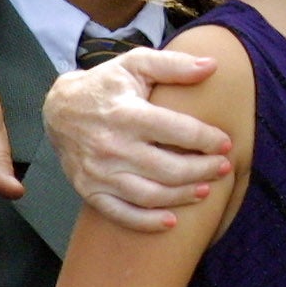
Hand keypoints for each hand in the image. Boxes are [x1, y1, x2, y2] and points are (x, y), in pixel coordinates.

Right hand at [44, 49, 228, 231]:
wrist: (58, 109)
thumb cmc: (106, 85)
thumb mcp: (136, 64)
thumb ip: (174, 64)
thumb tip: (212, 65)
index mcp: (126, 114)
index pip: (177, 131)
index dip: (207, 139)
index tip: (226, 143)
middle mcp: (112, 146)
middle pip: (168, 168)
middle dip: (202, 170)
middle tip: (224, 168)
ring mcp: (98, 172)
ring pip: (149, 194)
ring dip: (182, 196)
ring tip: (205, 190)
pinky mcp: (88, 190)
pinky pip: (120, 213)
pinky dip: (146, 222)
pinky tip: (171, 220)